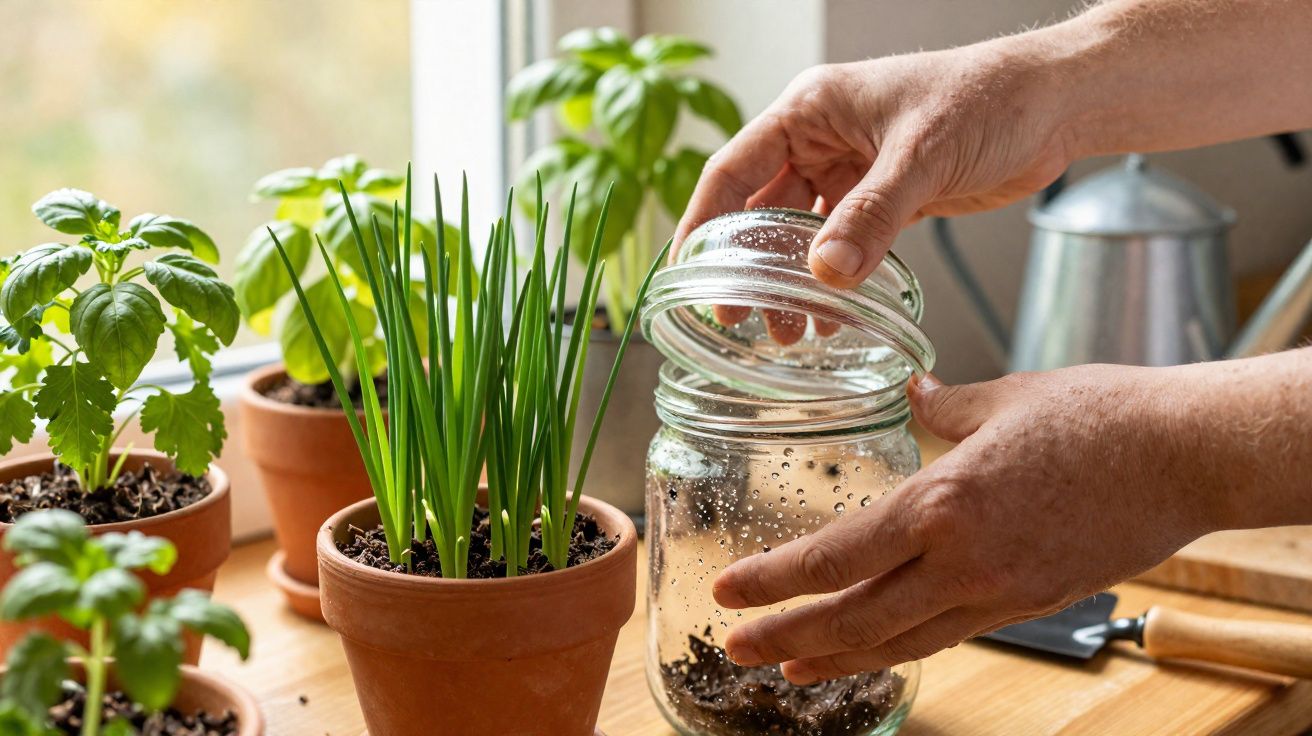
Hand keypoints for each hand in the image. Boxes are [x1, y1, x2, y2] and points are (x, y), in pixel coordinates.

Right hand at [676, 36, 1075, 291]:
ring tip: (791, 331)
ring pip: (804, 233)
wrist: (1056, 104)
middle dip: (751, 264)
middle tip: (740, 318)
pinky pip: (845, 243)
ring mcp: (852, 168)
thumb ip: (873, 216)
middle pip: (763, 207)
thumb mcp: (921, 155)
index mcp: (810, 108)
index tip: (689, 274)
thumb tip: (826, 274)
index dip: (704, 223)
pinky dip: (835, 279)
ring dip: (795, 280)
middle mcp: (821, 137)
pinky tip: (832, 315)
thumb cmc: (989, 98)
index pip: (734, 169)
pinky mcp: (885, 196)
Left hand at [710, 364, 1229, 683]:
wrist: (1185, 457)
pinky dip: (901, 647)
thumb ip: (944, 405)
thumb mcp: (1003, 398)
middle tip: (736, 649)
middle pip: (855, 617)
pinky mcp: (1030, 602)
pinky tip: (876, 647)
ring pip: (900, 641)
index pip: (835, 555)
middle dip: (788, 638)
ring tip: (791, 668)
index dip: (774, 580)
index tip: (727, 591)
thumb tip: (913, 392)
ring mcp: (999, 592)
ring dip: (837, 658)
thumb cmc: (1099, 417)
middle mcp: (962, 561)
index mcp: (942, 504)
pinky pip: (949, 635)